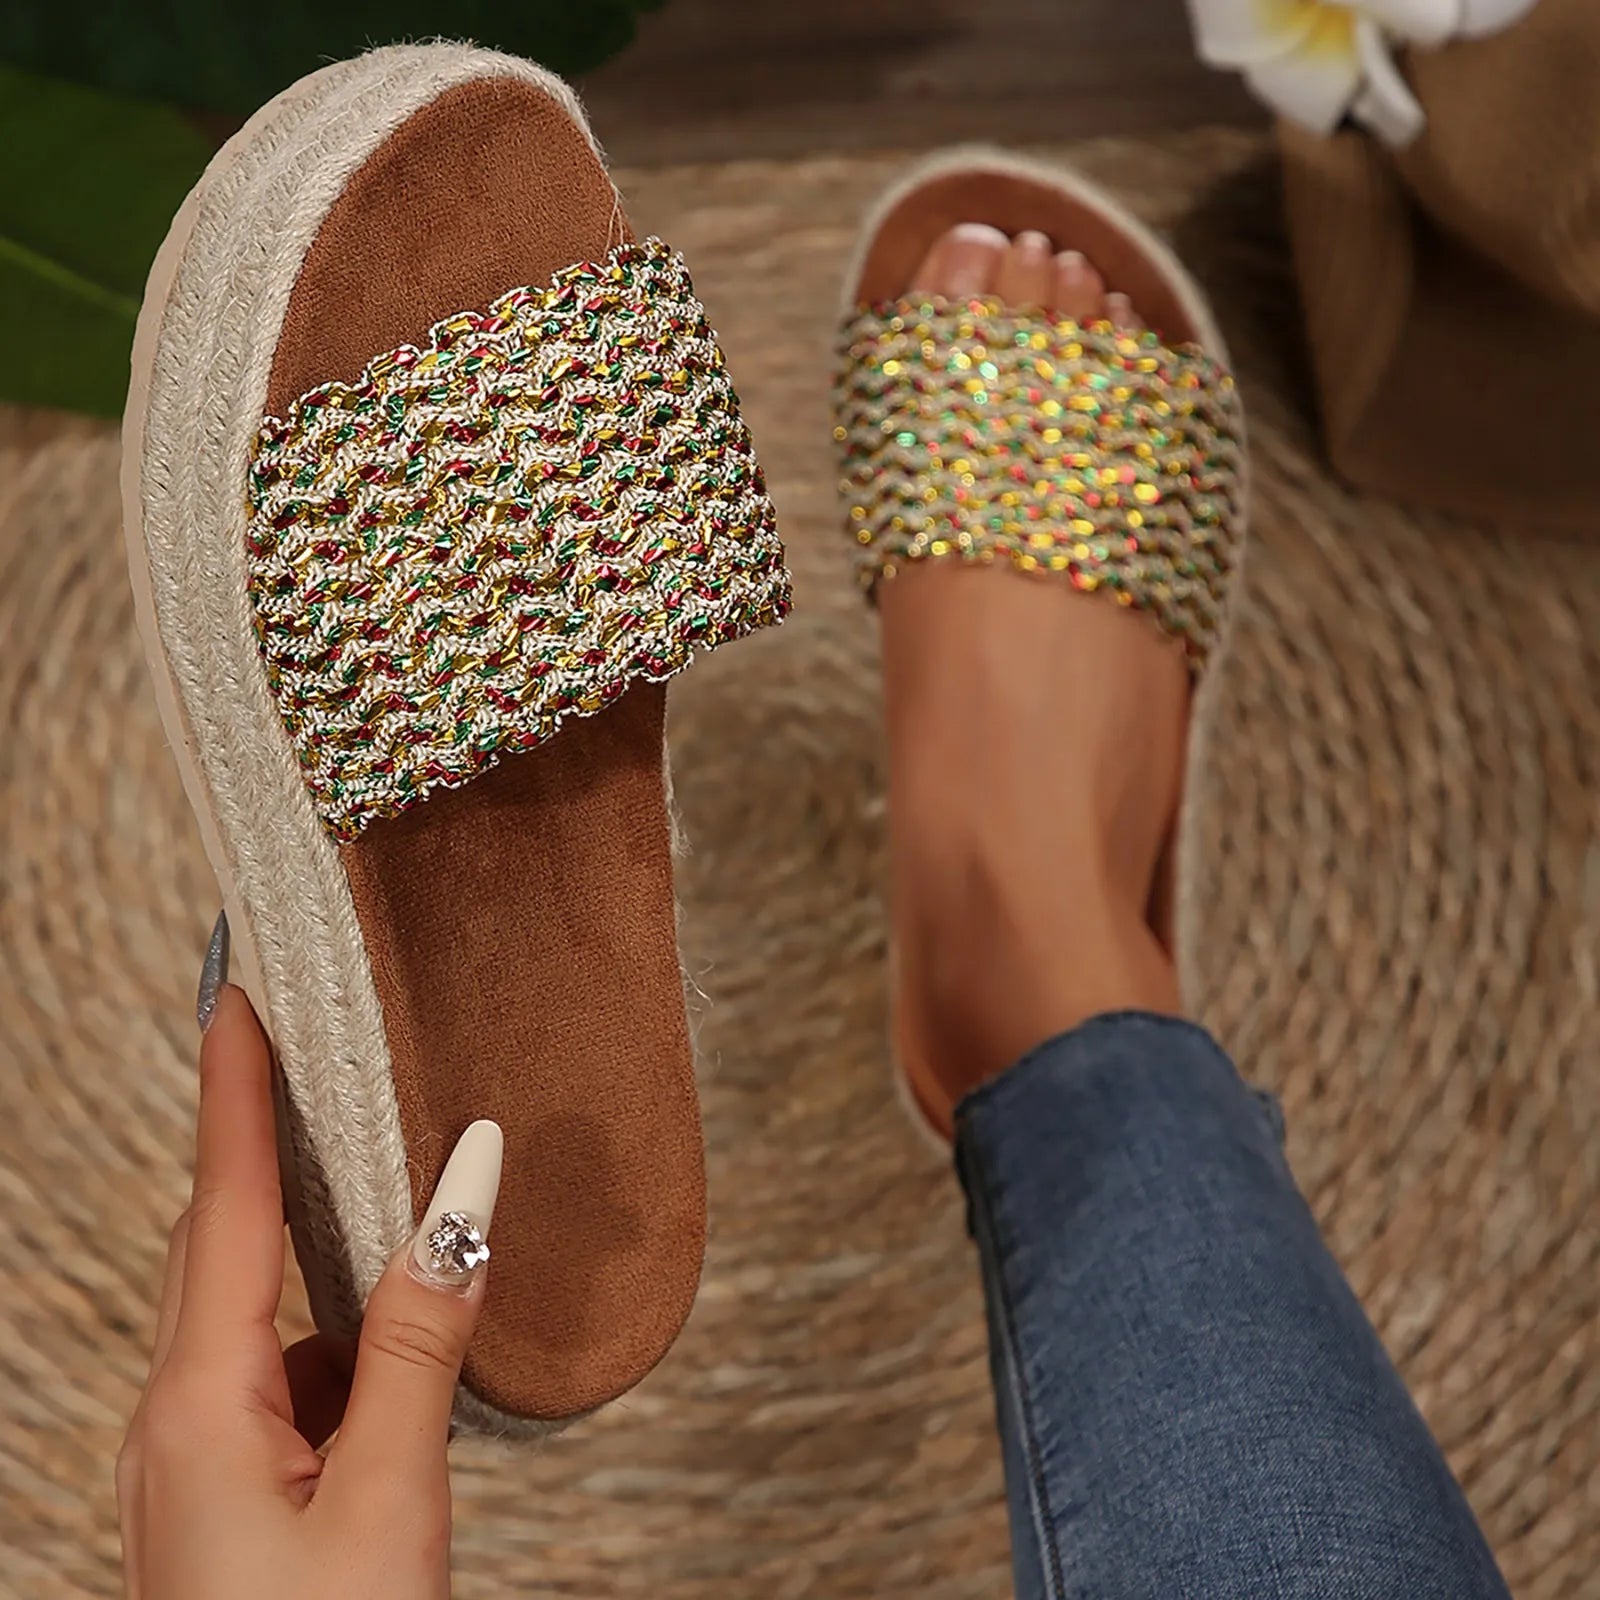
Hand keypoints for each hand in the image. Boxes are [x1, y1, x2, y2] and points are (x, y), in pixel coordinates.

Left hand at [117, 983, 502, 1599]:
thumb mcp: (393, 1496)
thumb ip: (424, 1331)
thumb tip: (466, 1184)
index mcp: (199, 1407)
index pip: (217, 1204)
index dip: (230, 1087)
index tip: (235, 989)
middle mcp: (179, 1422)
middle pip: (221, 1244)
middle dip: (261, 1139)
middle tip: (300, 1040)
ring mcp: (200, 1465)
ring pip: (259, 1313)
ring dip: (311, 1244)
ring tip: (377, 1177)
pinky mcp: (233, 1498)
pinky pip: (285, 1375)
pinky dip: (337, 1333)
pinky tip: (395, 1334)